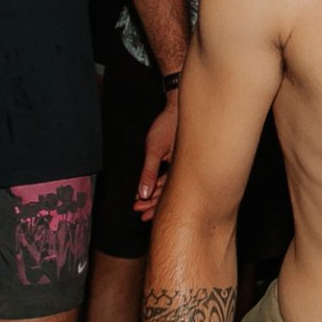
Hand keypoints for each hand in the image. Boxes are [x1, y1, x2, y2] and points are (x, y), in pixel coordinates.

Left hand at [135, 94, 178, 221]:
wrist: (178, 107)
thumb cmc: (168, 125)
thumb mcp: (154, 149)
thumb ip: (149, 172)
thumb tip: (143, 194)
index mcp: (181, 171)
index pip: (168, 196)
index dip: (155, 207)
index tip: (142, 214)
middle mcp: (183, 171)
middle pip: (168, 194)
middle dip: (152, 204)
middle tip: (138, 211)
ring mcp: (180, 166)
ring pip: (168, 186)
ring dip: (153, 194)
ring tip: (139, 202)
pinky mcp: (177, 159)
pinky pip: (168, 177)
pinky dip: (157, 183)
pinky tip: (148, 188)